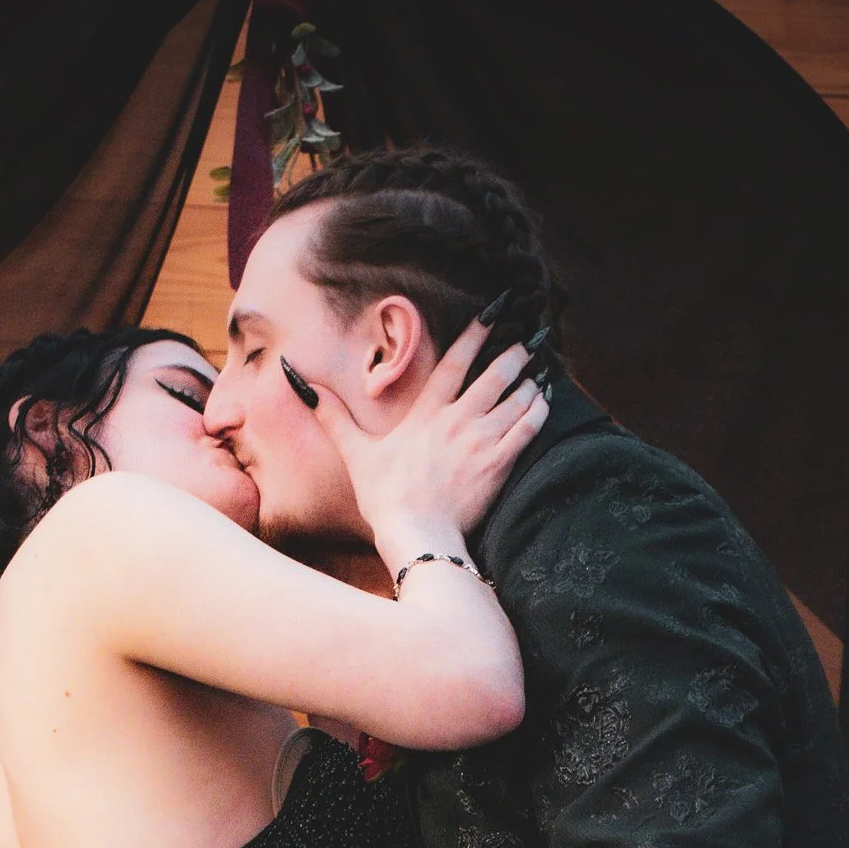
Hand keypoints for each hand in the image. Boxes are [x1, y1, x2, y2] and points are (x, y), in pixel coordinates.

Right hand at [298, 313, 548, 550]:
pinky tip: (545, 402)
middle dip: (514, 353)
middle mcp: (457, 420)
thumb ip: (334, 418)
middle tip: (530, 338)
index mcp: (426, 413)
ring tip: (540, 370)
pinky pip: (527, 429)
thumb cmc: (385, 497)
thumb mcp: (357, 454)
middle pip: (494, 375)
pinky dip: (538, 411)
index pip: (455, 363)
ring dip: (529, 381)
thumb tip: (303, 386)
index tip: (493, 313)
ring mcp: (481, 441)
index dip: (475, 335)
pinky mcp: (499, 464)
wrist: (417, 533)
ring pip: (515, 399)